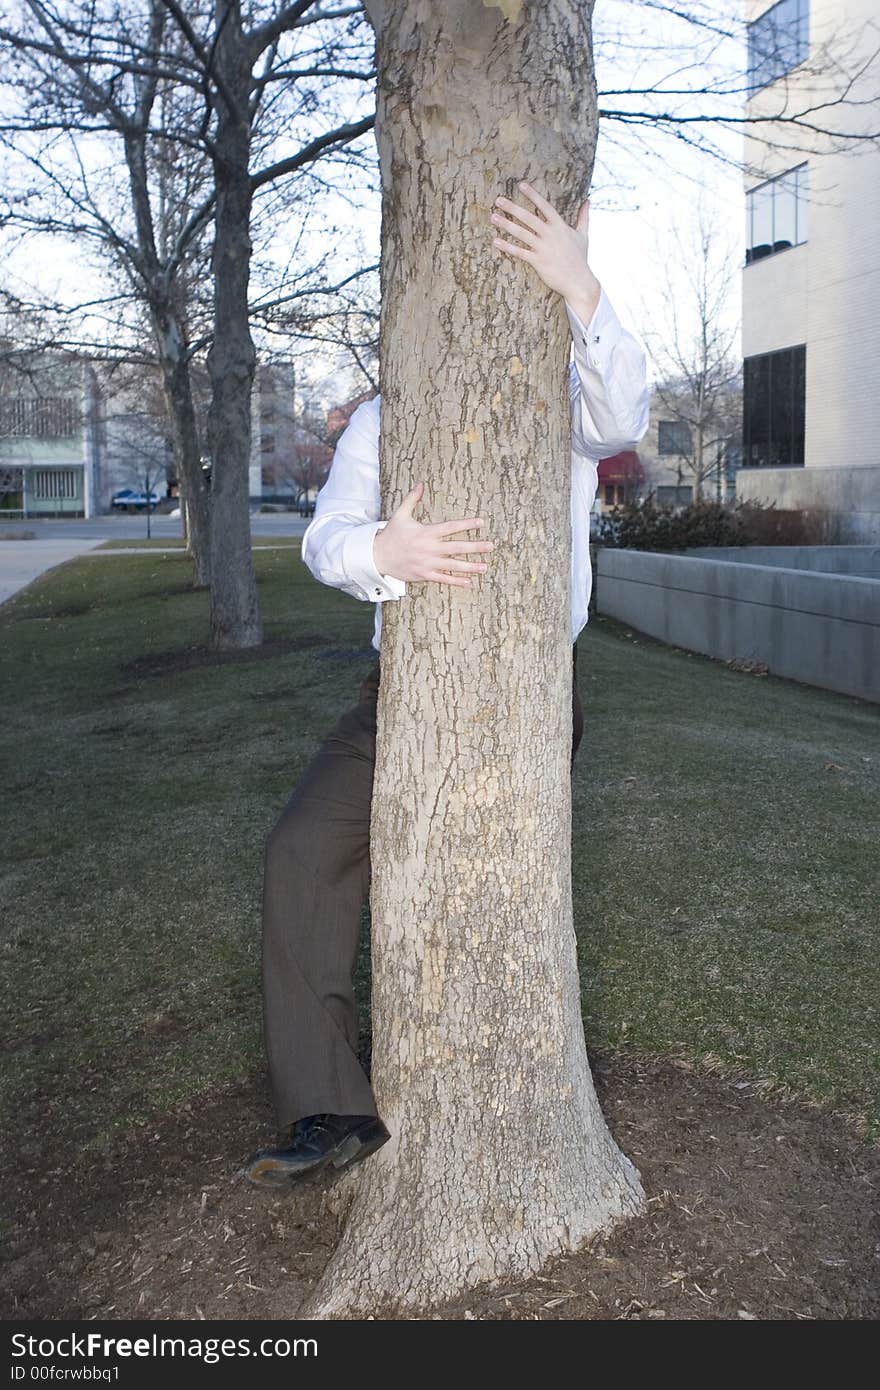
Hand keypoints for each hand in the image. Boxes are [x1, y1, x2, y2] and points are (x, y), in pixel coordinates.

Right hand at [372, 482, 493, 587]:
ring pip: (452, 566)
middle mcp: (429, 548)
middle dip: (475, 547)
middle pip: (456, 547)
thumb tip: (420, 483)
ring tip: (484, 567)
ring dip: (470, 566)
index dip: (467, 524)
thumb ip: (412, 499)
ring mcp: (427, 563)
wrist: (377, 556)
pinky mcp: (424, 575)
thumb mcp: (400, 515)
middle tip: (491, 545)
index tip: (481, 522)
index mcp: (426, 533)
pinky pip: (443, 579)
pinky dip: (456, 581)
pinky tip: (469, 582)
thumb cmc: (391, 535)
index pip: (451, 527)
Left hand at [490, 180, 600, 318]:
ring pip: (522, 233)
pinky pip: (520, 252)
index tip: (521, 185)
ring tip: (493, 217)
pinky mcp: (538, 261)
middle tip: (498, 199)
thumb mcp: (583, 235)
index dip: (533, 195)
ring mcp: (543, 248)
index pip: (545, 206)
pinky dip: (507, 247)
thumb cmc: (581, 258)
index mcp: (560, 226)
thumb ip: (583, 217)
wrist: (579, 281)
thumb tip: (588, 201)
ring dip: (506, 224)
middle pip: (528, 217)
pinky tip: (496, 241)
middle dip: (513, 208)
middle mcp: (550, 234)